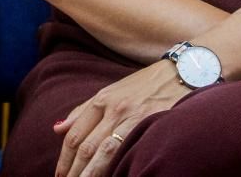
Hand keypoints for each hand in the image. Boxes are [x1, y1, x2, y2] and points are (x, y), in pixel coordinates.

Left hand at [53, 60, 188, 176]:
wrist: (183, 73)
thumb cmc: (146, 85)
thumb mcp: (112, 91)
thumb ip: (84, 110)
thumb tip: (57, 128)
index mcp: (102, 100)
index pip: (75, 135)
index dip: (65, 159)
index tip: (59, 174)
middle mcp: (114, 109)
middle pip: (86, 147)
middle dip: (74, 171)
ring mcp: (133, 118)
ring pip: (104, 153)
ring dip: (90, 174)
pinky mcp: (152, 125)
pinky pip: (128, 151)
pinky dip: (116, 167)